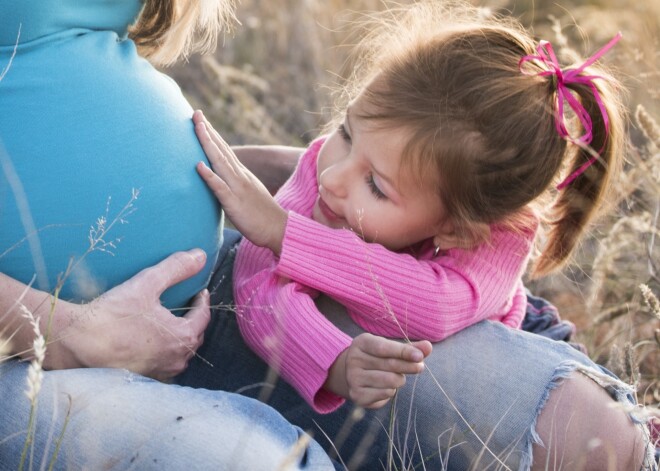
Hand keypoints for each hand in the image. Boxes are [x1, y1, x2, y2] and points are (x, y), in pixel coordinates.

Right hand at [46, 250, 210, 380]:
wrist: (77, 343)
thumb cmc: (113, 315)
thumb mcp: (147, 284)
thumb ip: (176, 268)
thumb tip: (200, 256)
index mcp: (183, 337)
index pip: (203, 317)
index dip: (202, 302)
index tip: (199, 292)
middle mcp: (176, 360)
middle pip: (194, 337)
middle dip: (194, 320)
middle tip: (188, 306)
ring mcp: (160, 372)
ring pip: (180, 354)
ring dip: (180, 338)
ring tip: (172, 323)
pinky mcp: (143, 378)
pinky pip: (163, 364)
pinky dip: (164, 352)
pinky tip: (152, 342)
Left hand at [193, 110, 287, 255]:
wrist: (279, 229)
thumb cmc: (262, 216)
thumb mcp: (247, 194)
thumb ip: (235, 184)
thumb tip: (221, 180)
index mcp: (241, 175)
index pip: (224, 150)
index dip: (212, 134)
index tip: (200, 119)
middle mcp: (240, 176)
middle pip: (221, 150)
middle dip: (207, 131)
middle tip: (195, 113)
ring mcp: (238, 188)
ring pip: (220, 162)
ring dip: (208, 144)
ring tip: (197, 127)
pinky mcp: (235, 203)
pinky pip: (220, 188)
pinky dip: (209, 176)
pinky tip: (198, 165)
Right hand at [324, 333, 431, 408]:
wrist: (353, 374)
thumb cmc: (377, 357)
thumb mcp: (390, 348)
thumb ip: (409, 348)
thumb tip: (428, 346)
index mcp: (361, 343)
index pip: (384, 348)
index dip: (403, 352)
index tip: (420, 356)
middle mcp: (354, 359)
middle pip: (389, 364)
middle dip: (409, 366)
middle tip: (420, 367)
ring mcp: (353, 378)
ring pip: (390, 381)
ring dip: (400, 380)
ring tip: (397, 377)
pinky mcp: (357, 395)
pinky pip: (385, 394)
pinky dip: (392, 391)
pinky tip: (386, 386)